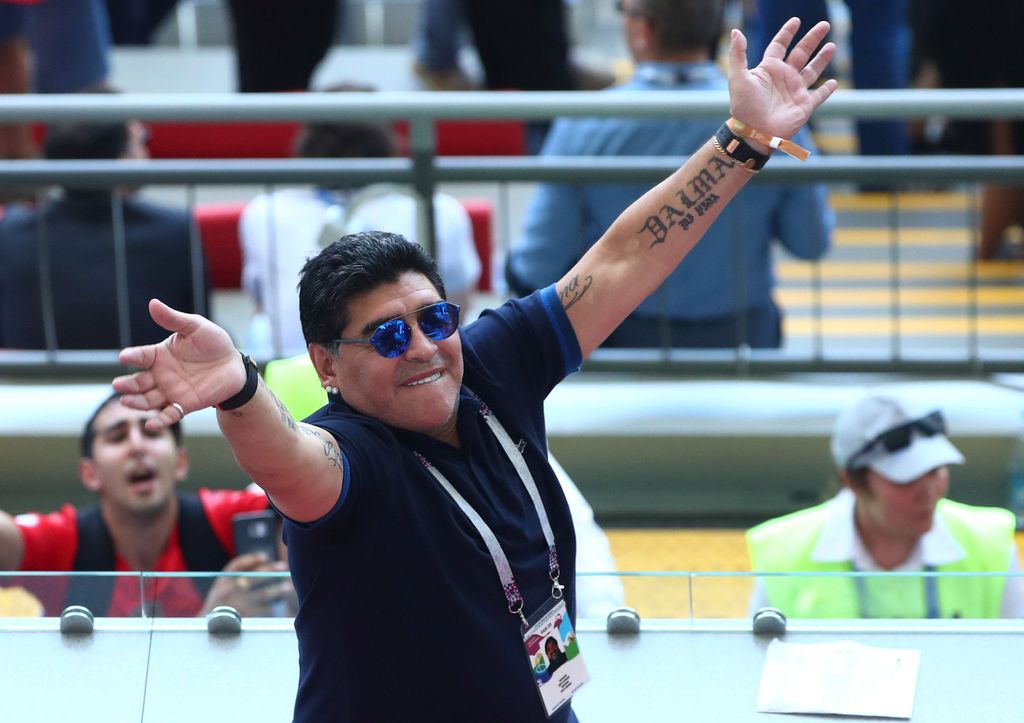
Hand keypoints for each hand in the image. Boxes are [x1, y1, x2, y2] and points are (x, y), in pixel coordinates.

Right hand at [112, 299, 245, 428]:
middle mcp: (161, 375)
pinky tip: (151, 424)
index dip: (132, 356)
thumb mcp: (195, 327)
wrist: (234, 365)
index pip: (141, 356)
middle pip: (138, 382)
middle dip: (127, 384)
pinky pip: (170, 414)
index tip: (124, 357)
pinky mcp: (185, 404)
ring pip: (148, 400)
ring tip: (126, 402)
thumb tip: (152, 303)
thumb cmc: (213, 343)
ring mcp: (172, 391)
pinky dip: (160, 420)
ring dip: (137, 403)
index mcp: (160, 355)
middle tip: (118, 385)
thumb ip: (174, 319)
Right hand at [200, 552, 293, 617]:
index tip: (264, 556)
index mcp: (221, 582)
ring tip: (288, 587)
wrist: (206, 631)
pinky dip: (272, 609)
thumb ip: (234, 579)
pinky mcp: (243, 619)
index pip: (236, 565)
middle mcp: (228, 591)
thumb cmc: (217, 607)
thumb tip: (262, 567)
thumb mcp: (219, 590)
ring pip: (262, 594)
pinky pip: (262, 611)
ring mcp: (236, 605)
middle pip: (254, 577)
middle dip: (270, 571)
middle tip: (284, 567)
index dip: (251, 559)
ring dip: (277, 590)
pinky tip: (279, 608)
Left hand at [727, 17, 837, 141]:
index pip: (779, 46)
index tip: (796, 21)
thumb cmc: (744, 106)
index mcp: (769, 69)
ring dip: (822, 59)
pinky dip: (827, 90)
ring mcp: (795, 91)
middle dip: (812, 39)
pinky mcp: (804, 106)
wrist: (753, 132)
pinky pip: (818, 96)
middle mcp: (784, 78)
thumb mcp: (738, 77)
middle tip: (825, 24)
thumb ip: (738, 54)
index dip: (787, 33)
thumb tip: (736, 32)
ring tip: (832, 46)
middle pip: (801, 53)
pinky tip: (834, 82)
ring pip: (812, 71)